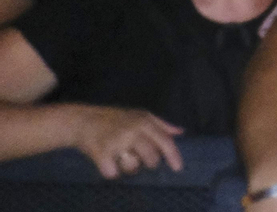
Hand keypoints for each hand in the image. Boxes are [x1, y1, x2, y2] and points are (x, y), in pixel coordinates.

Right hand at [69, 104, 183, 178]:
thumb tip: (180, 132)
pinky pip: (112, 173)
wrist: (83, 120)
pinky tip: (108, 162)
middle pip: (151, 158)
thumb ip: (161, 125)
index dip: (173, 155)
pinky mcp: (100, 153)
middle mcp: (132, 131)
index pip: (164, 141)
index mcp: (144, 121)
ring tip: (122, 158)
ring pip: (133, 167)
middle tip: (139, 157)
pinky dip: (111, 171)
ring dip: (128, 167)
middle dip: (149, 163)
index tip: (178, 168)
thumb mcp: (141, 115)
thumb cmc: (116, 119)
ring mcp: (116, 142)